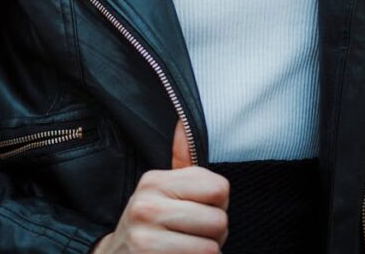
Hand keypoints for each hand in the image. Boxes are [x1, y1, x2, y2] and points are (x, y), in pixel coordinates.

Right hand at [92, 120, 228, 252]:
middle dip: (215, 234)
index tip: (201, 209)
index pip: (218, 187)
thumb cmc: (148, 224)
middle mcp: (147, 206)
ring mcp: (146, 238)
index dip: (219, 203)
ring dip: (207, 253)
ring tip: (187, 249)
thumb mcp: (160, 190)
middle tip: (194, 235)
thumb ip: (180, 159)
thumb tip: (183, 123)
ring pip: (211, 248)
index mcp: (155, 181)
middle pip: (219, 221)